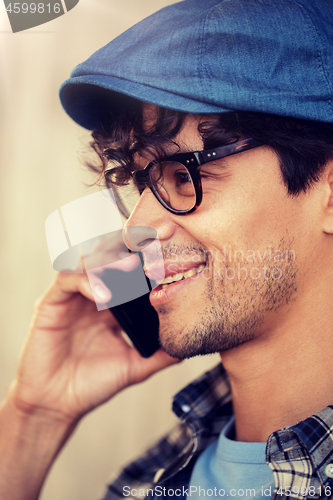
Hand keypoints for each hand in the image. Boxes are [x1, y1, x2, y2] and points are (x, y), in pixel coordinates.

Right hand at [11, 257, 177, 424]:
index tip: (164, 262)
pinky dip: (87, 282)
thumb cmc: (92, 384)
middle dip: (126, 255)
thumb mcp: (134, 366)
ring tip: (129, 269)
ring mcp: (71, 298)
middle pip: (107, 261)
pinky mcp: (50, 304)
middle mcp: (90, 297)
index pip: (126, 275)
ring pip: (87, 263)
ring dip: (108, 263)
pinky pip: (67, 281)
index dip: (143, 265)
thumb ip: (160, 355)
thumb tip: (187, 348)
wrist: (57, 405)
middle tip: (146, 257)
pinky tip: (104, 296)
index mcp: (110, 307)